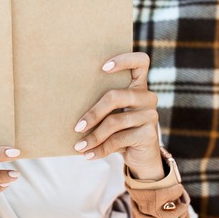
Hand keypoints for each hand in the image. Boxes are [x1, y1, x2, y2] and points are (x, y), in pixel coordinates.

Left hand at [72, 52, 163, 180]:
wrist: (141, 157)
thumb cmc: (120, 131)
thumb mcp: (112, 115)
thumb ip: (102, 105)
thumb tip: (67, 104)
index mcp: (138, 86)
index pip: (140, 62)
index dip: (123, 60)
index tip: (102, 67)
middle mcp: (148, 97)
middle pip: (116, 96)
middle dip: (93, 113)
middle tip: (77, 127)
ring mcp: (151, 115)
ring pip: (115, 121)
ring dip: (93, 136)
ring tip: (78, 146)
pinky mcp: (150, 134)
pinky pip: (118, 140)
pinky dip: (100, 149)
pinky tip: (88, 155)